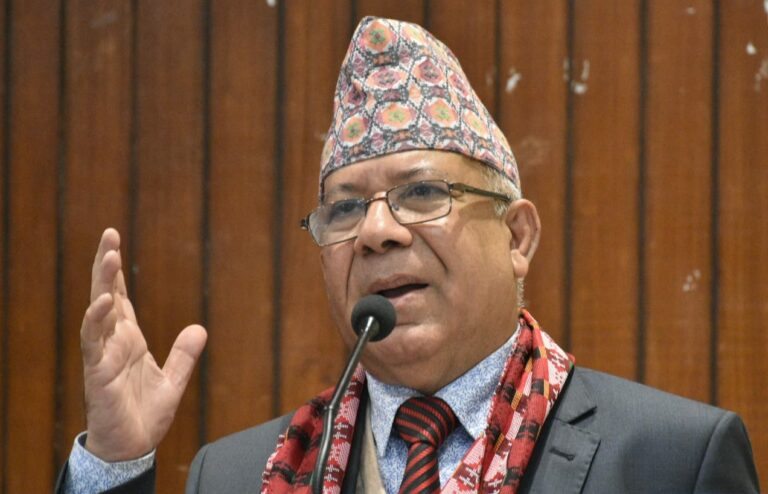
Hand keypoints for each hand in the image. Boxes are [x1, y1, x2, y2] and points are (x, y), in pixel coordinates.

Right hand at [81, 228, 206, 460]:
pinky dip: (97, 320)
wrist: (132, 448)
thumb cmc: (145, 415)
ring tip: (110, 254)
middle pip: (106, 294)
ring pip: (98, 311)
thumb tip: (200, 328)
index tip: (114, 243)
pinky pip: (94, 341)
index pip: (121, 298)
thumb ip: (184, 355)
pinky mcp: (98, 372)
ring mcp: (104, 354)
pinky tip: (104, 301)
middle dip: (106, 264)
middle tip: (109, 233)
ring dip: (103, 282)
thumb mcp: (174, 380)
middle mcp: (114, 341)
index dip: (116, 273)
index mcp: (129, 339)